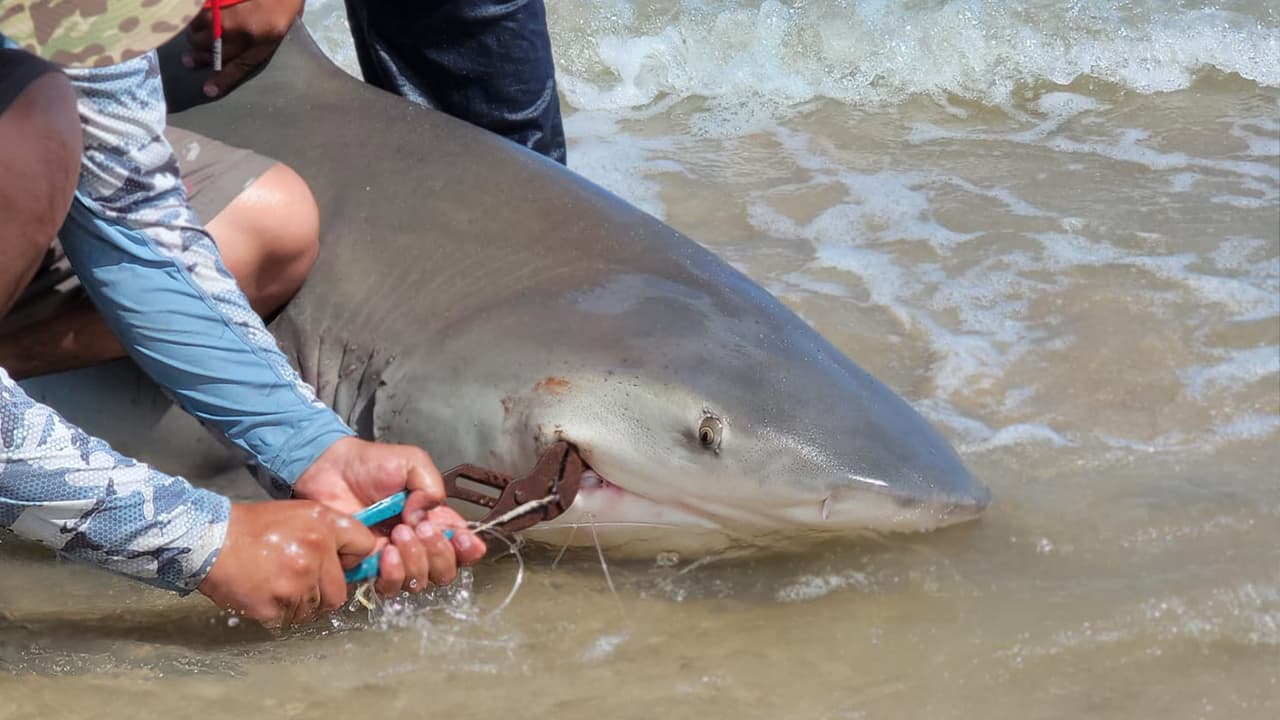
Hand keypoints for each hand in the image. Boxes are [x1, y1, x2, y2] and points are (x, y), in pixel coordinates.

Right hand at [185, 0, 303, 97]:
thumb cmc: (286, 1)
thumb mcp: (282, 26)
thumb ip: (263, 40)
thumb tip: (238, 52)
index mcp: (265, 42)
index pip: (239, 67)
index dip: (222, 80)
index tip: (208, 90)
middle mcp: (244, 32)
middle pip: (211, 52)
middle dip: (200, 54)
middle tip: (194, 54)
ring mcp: (227, 15)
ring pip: (198, 35)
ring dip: (195, 36)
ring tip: (198, 34)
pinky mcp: (215, 2)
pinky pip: (196, 15)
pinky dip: (194, 18)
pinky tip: (197, 17)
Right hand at [197, 500, 374, 628]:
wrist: (210, 540)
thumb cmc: (254, 526)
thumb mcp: (300, 513)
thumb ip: (330, 532)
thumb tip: (354, 557)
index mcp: (323, 526)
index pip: (364, 547)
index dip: (353, 558)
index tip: (340, 563)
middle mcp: (314, 554)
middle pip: (340, 592)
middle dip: (325, 592)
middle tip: (303, 582)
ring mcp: (295, 584)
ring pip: (315, 609)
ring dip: (301, 603)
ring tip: (279, 584)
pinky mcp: (274, 608)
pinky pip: (289, 619)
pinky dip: (280, 612)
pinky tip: (265, 593)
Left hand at [293, 437, 486, 593]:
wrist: (332, 469)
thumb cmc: (372, 464)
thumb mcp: (414, 462)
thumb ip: (432, 487)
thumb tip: (425, 519)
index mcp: (434, 520)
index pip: (462, 547)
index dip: (468, 550)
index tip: (462, 539)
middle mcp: (418, 544)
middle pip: (445, 571)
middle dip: (439, 553)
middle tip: (421, 528)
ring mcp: (394, 558)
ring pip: (420, 581)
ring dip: (416, 560)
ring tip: (399, 533)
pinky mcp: (368, 567)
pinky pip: (390, 585)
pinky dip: (394, 572)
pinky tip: (385, 552)